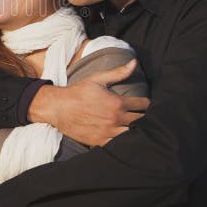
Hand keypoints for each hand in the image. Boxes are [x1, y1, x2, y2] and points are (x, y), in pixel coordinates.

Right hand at [28, 59, 148, 146]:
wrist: (58, 108)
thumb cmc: (78, 92)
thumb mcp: (97, 79)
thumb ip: (118, 72)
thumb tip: (134, 62)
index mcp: (116, 102)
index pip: (143, 104)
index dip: (148, 104)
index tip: (147, 104)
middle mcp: (115, 118)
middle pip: (141, 121)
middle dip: (146, 118)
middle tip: (148, 116)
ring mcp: (108, 131)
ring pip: (133, 134)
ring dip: (138, 131)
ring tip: (139, 128)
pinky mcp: (101, 141)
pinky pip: (120, 144)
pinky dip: (125, 141)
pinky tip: (126, 137)